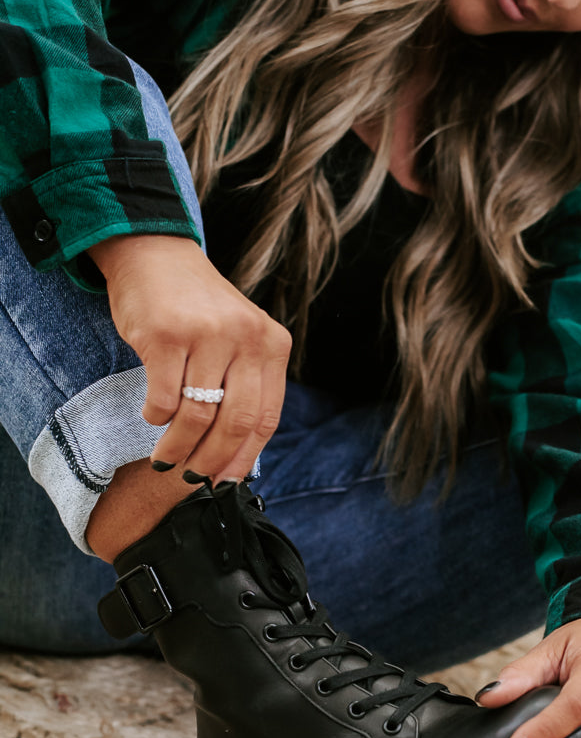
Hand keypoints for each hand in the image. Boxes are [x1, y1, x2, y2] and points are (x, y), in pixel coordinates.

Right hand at [90, 234, 291, 481]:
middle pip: (235, 423)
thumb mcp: (238, 339)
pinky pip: (163, 398)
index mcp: (272, 344)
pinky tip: (152, 417)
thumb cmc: (196, 309)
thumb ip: (245, 387)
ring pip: (197, 416)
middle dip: (212, 460)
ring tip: (165, 457)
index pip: (265, 418)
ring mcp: (207, 335)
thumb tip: (234, 459)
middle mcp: (246, 338)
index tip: (225, 483)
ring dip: (178, 446)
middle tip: (192, 477)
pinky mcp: (167, 335)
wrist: (154, 254)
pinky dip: (156, 417)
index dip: (244, 458)